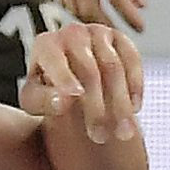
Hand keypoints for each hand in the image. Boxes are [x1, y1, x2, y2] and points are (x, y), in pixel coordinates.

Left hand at [20, 19, 142, 145]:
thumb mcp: (34, 102)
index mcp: (46, 44)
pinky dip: (135, 85)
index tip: (75, 97)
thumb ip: (43, 101)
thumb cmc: (47, 94)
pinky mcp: (120, 39)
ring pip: (114, 67)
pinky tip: (135, 108)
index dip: (65, 78)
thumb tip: (63, 101)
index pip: (55, 59)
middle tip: (99, 136)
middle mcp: (72, 33)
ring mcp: (98, 33)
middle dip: (96, 106)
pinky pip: (132, 60)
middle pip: (89, 70)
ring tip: (122, 132)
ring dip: (120, 103)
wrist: (68, 83)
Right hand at [49, 0, 145, 30]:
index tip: (141, 27)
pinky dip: (75, 7)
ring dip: (89, 19)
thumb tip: (140, 4)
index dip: (130, 18)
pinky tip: (89, 9)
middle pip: (90, 11)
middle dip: (107, 26)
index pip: (117, 1)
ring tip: (106, 25)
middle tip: (121, 34)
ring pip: (73, 7)